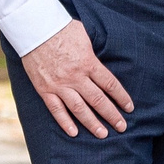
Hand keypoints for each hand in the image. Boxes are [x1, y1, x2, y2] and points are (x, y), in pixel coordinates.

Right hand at [21, 19, 132, 138]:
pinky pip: (56, 109)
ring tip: (103, 134)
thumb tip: (104, 63)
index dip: (121, 97)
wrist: (34, 29)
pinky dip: (65, 122)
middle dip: (111, 115)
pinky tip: (74, 133)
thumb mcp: (85, 36)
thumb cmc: (61, 28)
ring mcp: (59, 84)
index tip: (129, 108)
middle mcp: (76, 76)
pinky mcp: (44, 89)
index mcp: (88, 62)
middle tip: (122, 127)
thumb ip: (94, 53)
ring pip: (79, 109)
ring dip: (92, 123)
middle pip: (98, 100)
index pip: (110, 84)